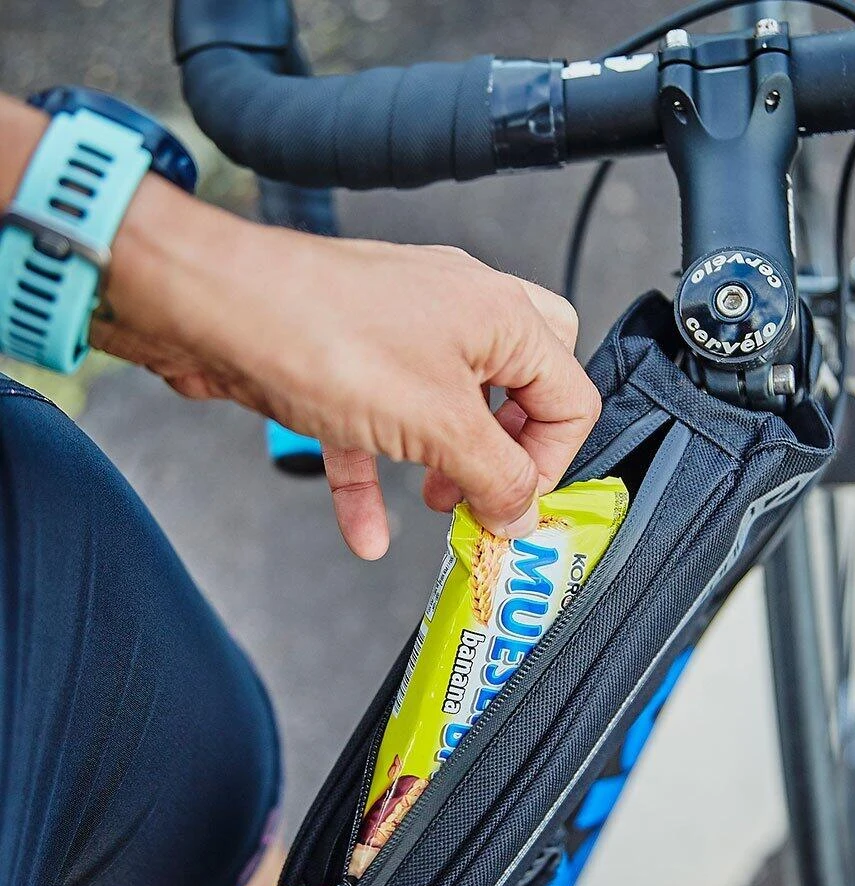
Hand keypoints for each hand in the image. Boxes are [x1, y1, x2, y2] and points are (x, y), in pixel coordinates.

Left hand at [92, 175, 599, 558]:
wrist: (209, 309)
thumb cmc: (322, 333)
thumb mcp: (437, 424)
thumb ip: (496, 475)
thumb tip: (525, 511)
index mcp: (501, 317)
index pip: (569, 395)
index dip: (551, 462)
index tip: (516, 507)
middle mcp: (459, 316)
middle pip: (521, 391)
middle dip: (508, 454)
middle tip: (491, 489)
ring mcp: (404, 333)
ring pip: (450, 411)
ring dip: (448, 468)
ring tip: (438, 508)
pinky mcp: (352, 361)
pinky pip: (383, 426)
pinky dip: (378, 478)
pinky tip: (366, 531)